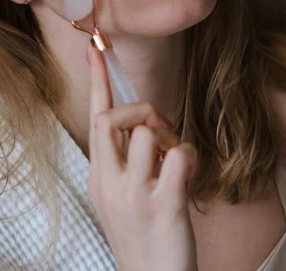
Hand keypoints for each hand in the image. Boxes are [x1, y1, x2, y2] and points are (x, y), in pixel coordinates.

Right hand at [85, 41, 197, 270]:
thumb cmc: (144, 237)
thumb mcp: (122, 198)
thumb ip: (126, 161)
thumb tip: (145, 124)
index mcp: (98, 178)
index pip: (95, 120)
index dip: (97, 80)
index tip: (95, 47)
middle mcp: (109, 182)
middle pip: (113, 117)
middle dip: (142, 111)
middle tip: (161, 132)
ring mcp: (134, 194)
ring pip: (149, 132)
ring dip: (171, 139)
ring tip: (176, 165)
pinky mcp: (163, 204)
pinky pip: (179, 154)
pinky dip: (190, 157)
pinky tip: (189, 177)